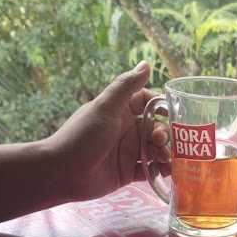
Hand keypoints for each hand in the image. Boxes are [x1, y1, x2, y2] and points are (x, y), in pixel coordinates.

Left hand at [46, 61, 169, 202]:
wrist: (62, 172)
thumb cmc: (83, 136)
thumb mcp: (105, 107)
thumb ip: (126, 85)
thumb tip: (146, 63)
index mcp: (121, 111)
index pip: (148, 102)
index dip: (161, 106)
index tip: (174, 112)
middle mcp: (126, 130)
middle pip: (156, 127)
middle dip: (165, 133)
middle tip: (161, 141)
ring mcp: (128, 152)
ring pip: (156, 149)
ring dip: (166, 153)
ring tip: (166, 160)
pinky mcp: (128, 172)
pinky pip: (151, 169)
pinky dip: (161, 171)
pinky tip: (168, 172)